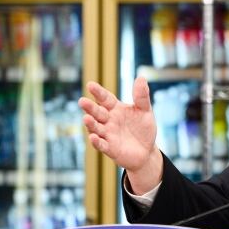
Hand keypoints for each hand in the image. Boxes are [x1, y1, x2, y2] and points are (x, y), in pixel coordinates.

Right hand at [79, 77, 162, 193]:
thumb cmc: (143, 129)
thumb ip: (141, 96)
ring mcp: (107, 134)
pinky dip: (97, 142)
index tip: (91, 85)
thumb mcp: (145, 111)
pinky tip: (94, 137)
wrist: (146, 151)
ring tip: (86, 118)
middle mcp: (108, 121)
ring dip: (90, 124)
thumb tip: (141, 77)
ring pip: (96, 128)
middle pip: (97, 112)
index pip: (105, 98)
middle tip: (82, 101)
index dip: (98, 92)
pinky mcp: (110, 148)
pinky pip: (101, 145)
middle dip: (90, 107)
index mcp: (115, 109)